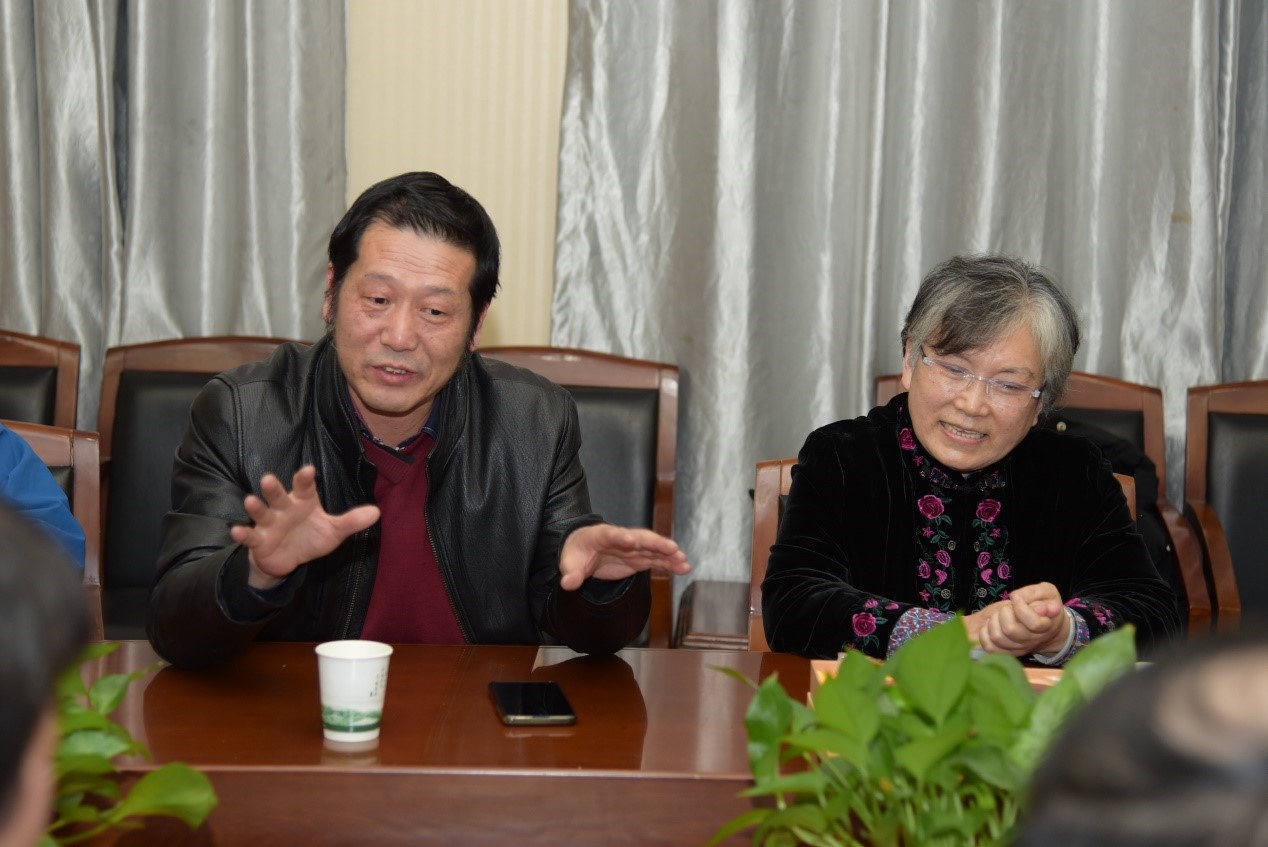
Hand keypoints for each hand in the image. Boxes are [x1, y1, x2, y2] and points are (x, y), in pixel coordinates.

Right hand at [229, 466, 380, 589]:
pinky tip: (237, 531)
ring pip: (261, 512)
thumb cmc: (310, 537)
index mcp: (303, 502)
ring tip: (249, 500)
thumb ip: (351, 521)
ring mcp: (269, 524)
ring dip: (255, 507)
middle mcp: (284, 509)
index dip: (305, 479)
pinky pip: (250, 536)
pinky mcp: (259, 540)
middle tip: (269, 478)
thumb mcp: (333, 531)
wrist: (288, 559)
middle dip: (273, 488)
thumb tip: (376, 513)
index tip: (309, 470)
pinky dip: (243, 534)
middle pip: (278, 495)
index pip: (305, 487)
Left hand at [558, 524, 691, 590]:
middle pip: (641, 538)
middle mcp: (622, 538)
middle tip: (671, 548)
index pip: (613, 535)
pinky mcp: (639, 558)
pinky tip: (683, 568)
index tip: (632, 541)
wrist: (585, 549)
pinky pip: (657, 559)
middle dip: (655, 543)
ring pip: (653, 548)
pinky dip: (669, 563)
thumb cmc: (576, 553)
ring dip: (668, 554)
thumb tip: (568, 583)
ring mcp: (633, 548)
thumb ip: (571, 573)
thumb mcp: (569, 563)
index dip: (622, 537)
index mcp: (601, 535)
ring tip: (683, 562)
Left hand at [974, 582, 1069, 656]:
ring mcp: (1020, 648)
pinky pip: (990, 647)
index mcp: (1046, 626)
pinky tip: (992, 623)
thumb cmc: (1046, 604)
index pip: (1034, 623)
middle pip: (1010, 630)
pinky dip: (985, 633)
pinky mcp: (1008, 651)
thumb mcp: (1046, 592)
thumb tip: (1024, 600)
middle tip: (1008, 607)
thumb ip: (1035, 594)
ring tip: (1000, 615)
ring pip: (997, 637)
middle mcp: (1033, 640)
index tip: (1016, 596)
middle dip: (1004, 612)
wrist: (1048, 624)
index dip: (1020, 607)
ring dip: (993, 621)